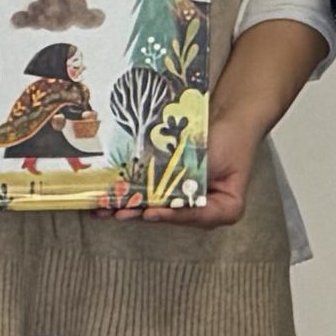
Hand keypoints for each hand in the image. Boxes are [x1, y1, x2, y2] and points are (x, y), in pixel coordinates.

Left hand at [114, 17, 323, 225]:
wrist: (231, 120)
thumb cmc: (230, 139)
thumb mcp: (214, 159)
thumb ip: (192, 177)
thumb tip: (161, 187)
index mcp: (225, 210)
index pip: (195, 216)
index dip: (170, 214)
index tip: (150, 213)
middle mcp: (204, 211)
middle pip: (170, 215)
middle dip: (141, 213)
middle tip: (119, 213)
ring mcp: (186, 201)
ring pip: (156, 207)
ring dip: (130, 206)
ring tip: (105, 209)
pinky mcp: (172, 189)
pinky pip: (152, 193)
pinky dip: (134, 193)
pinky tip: (111, 196)